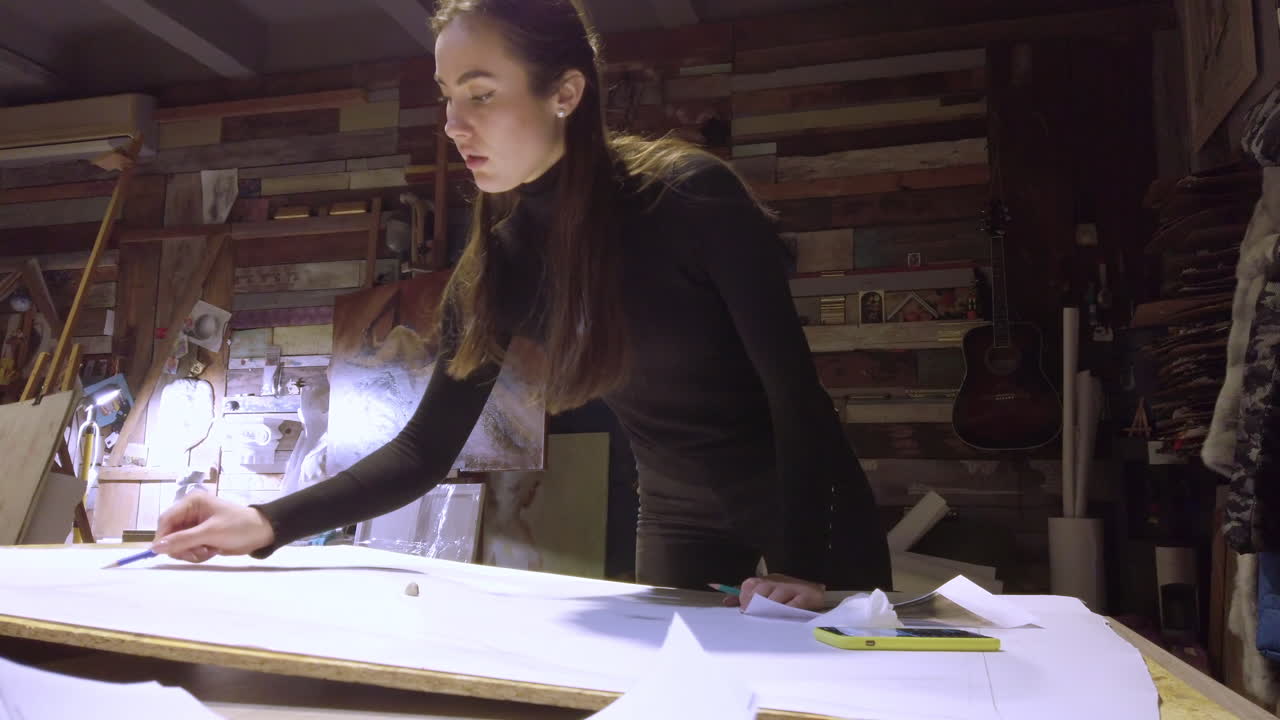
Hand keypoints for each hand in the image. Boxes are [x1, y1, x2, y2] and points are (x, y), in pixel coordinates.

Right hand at [151, 492, 275, 562]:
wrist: (261, 534)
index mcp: (191, 502)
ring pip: (177, 544)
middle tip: (197, 552)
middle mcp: (190, 512)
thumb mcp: (210, 533)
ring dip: (191, 552)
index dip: (162, 537)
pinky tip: (212, 551)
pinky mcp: (200, 537)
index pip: (166, 520)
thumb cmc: (238, 527)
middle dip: (181, 547)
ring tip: (208, 551)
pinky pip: (188, 549)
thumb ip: (183, 540)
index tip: (163, 553)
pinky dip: (197, 554)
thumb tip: (156, 547)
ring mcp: (194, 525)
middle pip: (169, 534)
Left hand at [727, 573, 825, 610]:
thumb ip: (747, 597)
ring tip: (765, 617)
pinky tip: (783, 616)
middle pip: (762, 588)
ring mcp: (793, 587)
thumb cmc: (788, 594)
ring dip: (770, 607)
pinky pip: (795, 603)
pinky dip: (788, 610)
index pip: (750, 584)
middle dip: (755, 603)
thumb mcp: (767, 592)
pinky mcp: (807, 596)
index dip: (744, 597)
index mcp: (767, 580)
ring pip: (777, 595)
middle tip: (752, 615)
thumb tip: (727, 602)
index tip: (744, 609)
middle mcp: (779, 581)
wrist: (816, 590)